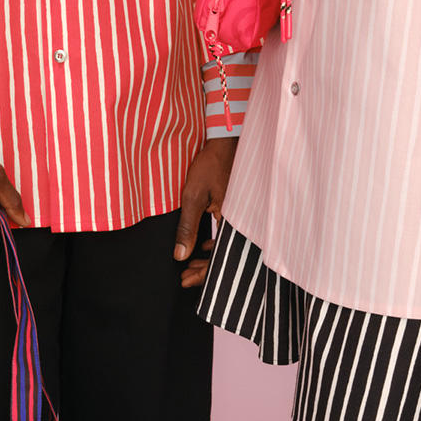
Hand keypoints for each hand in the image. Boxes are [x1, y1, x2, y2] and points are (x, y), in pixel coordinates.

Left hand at [174, 136, 236, 287]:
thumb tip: (179, 255)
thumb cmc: (211, 165)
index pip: (218, 259)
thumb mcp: (193, 196)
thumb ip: (187, 227)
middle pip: (223, 257)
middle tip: (185, 277)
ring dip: (207, 258)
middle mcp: (240, 224)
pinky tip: (203, 244)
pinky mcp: (238, 210)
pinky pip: (228, 235)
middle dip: (203, 271)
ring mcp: (241, 217)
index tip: (185, 280)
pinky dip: (215, 244)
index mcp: (232, 223)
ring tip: (190, 264)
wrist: (227, 141)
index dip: (202, 274)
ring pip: (225, 247)